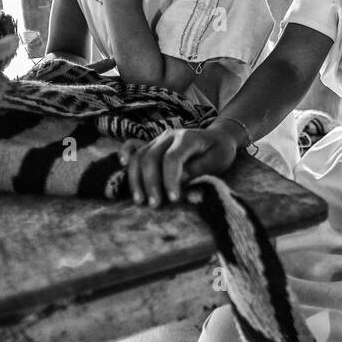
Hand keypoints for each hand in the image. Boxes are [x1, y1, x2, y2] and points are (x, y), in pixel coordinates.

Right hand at [121, 123, 238, 206]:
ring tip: (140, 201)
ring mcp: (158, 140)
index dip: (170, 180)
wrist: (218, 138)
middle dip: (151, 184)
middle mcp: (169, 136)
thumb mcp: (217, 161)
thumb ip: (197, 169)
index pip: (172, 159)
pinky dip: (125, 154)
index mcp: (187, 138)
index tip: (174, 199)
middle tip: (155, 205)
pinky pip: (133, 146)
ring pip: (139, 157)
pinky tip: (121, 164)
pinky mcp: (152, 145)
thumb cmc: (220, 151)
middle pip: (151, 158)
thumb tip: (178, 181)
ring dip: (137, 179)